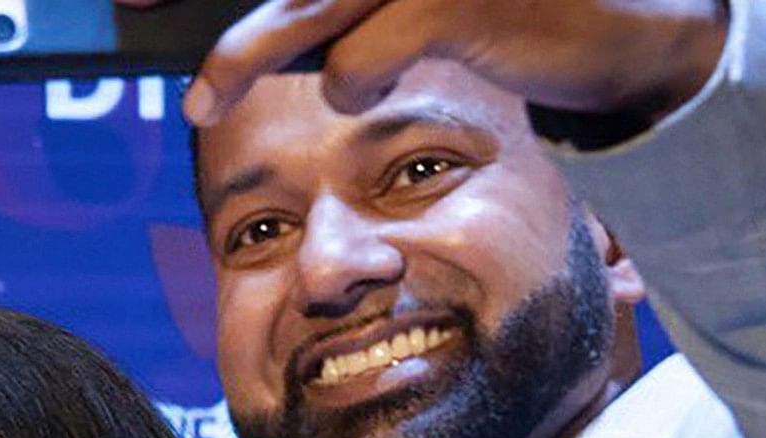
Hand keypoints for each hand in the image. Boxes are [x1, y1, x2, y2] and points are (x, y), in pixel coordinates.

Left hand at [175, 0, 728, 132]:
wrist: (637, 23)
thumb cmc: (514, 5)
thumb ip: (340, 3)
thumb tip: (263, 30)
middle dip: (216, 11)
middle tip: (128, 9)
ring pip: (304, 7)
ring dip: (243, 55)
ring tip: (202, 100)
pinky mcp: (458, 0)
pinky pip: (361, 57)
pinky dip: (350, 82)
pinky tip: (367, 91)